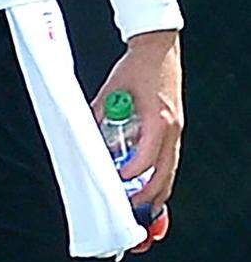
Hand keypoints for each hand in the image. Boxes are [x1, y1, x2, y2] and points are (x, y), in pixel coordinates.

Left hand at [92, 29, 182, 246]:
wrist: (158, 48)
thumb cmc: (136, 66)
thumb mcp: (113, 88)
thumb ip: (100, 112)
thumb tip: (85, 132)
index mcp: (159, 120)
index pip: (147, 159)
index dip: (131, 176)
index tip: (116, 185)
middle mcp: (172, 129)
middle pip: (164, 175)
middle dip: (148, 198)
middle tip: (130, 213)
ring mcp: (176, 131)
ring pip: (170, 171)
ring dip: (157, 193)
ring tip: (142, 211)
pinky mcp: (174, 129)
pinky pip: (170, 160)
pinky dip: (160, 177)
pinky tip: (150, 189)